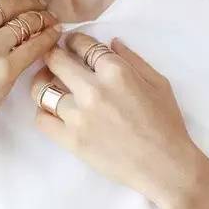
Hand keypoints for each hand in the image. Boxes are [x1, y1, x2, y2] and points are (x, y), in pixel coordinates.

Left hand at [30, 32, 200, 206]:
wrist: (165, 167)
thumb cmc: (167, 125)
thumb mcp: (159, 83)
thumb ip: (133, 60)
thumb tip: (111, 43)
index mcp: (116, 72)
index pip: (83, 44)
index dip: (74, 40)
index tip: (71, 44)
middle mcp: (93, 90)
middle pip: (55, 60)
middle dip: (53, 55)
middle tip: (54, 60)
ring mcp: (79, 116)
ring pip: (41, 89)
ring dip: (42, 83)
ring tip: (47, 84)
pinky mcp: (71, 140)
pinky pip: (41, 119)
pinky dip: (43, 112)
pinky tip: (52, 111)